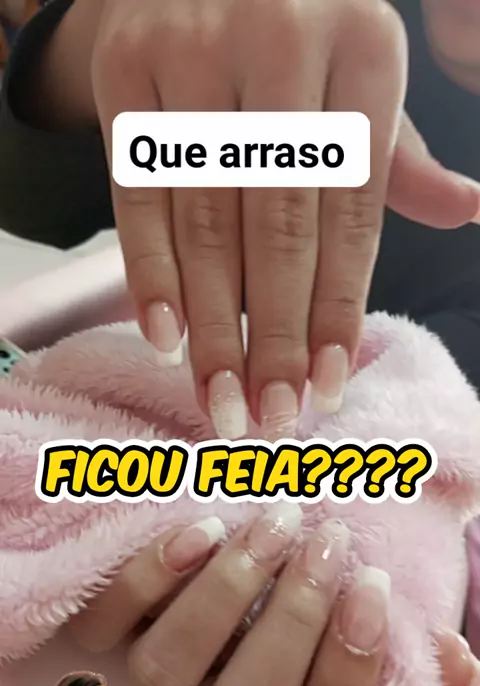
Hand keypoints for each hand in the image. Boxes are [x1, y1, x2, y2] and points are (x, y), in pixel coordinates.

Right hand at [47, 0, 475, 442]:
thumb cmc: (295, 42)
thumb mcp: (360, 81)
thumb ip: (400, 158)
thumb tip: (469, 211)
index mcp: (363, 49)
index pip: (352, 209)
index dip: (337, 306)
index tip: (324, 387)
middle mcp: (282, 43)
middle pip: (278, 227)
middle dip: (273, 335)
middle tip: (269, 416)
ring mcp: (195, 53)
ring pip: (207, 221)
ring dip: (214, 325)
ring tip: (222, 400)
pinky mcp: (127, 73)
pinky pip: (139, 193)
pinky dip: (150, 272)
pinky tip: (166, 338)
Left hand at [69, 506, 479, 685]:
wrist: (244, 545)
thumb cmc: (311, 585)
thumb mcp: (363, 613)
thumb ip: (408, 645)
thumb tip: (459, 666)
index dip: (348, 675)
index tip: (373, 584)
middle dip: (290, 621)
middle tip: (327, 541)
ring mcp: (162, 673)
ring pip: (170, 671)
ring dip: (224, 593)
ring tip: (273, 523)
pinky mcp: (114, 627)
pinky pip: (111, 622)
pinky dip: (151, 576)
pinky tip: (200, 527)